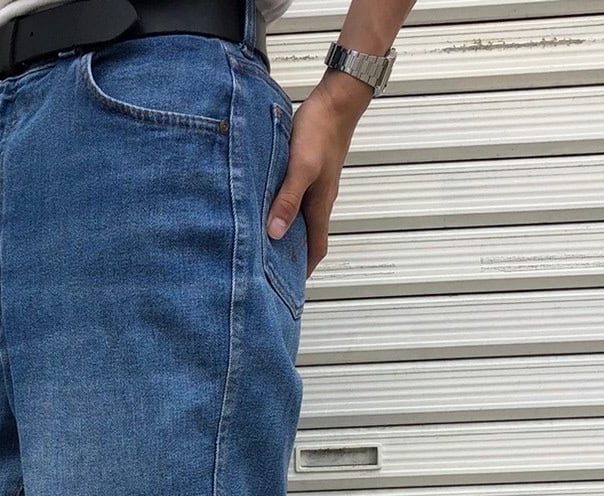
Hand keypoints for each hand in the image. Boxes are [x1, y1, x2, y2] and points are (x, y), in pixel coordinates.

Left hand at [265, 71, 368, 278]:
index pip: (316, 250)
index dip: (305, 271)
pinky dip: (285, 211)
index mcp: (320, 206)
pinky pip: (297, 200)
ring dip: (288, 234)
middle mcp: (320, 200)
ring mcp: (317, 186)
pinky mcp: (311, 171)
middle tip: (270, 272)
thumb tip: (276, 234)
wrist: (337, 98)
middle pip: (309, 238)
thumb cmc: (320, 131)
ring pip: (303, 219)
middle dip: (293, 257)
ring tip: (265, 245)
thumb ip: (287, 200)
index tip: (288, 288)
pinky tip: (270, 208)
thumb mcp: (300, 168)